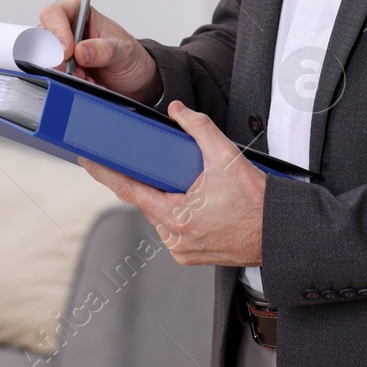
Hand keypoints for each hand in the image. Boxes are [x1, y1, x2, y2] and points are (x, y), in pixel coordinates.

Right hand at [39, 0, 160, 104]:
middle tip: (78, 71)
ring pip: (46, 62)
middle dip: (60, 60)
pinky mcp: (62, 71)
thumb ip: (104, 49)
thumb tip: (81, 51)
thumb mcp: (123, 51)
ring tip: (87, 78)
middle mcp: (65, 30)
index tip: (68, 51)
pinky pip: (54, 77)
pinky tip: (86, 84)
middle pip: (44, 40)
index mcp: (79, 13)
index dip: (57, 31)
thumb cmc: (129, 57)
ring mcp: (61, 52)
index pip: (54, 14)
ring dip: (65, 74)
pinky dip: (68, 84)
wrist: (134, 80)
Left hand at [79, 100, 265, 266]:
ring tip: (185, 183)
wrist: (279, 234)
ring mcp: (181, 251)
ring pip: (158, 215)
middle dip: (147, 180)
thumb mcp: (227, 157)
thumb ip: (200, 128)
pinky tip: (190, 200)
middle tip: (158, 163)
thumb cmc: (257, 203)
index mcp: (178, 217)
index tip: (86, 159)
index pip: (129, 191)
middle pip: (145, 201)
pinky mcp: (189, 256)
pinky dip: (174, 212)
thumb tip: (178, 110)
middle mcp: (175, 239)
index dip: (104, 173)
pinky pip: (171, 228)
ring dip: (163, 197)